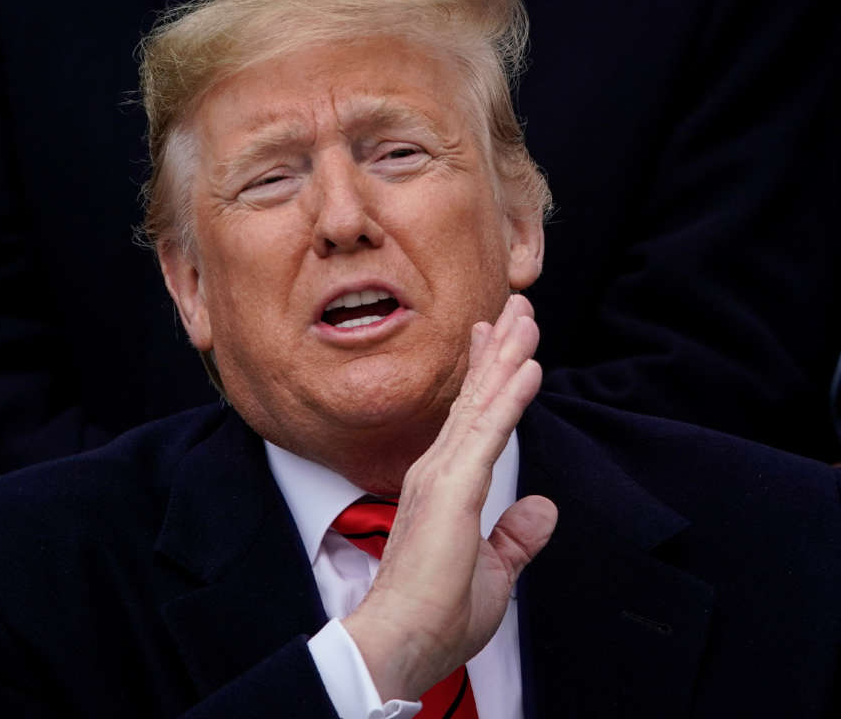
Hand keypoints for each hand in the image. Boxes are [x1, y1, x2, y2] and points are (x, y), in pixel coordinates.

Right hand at [341, 294, 557, 700]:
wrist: (403, 640)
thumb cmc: (438, 615)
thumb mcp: (494, 571)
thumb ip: (516, 537)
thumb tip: (542, 507)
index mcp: (444, 486)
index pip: (471, 420)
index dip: (488, 376)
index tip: (500, 340)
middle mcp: (438, 470)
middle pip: (475, 399)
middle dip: (500, 349)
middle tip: (518, 305)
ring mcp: (443, 476)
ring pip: (482, 404)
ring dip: (508, 357)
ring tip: (528, 316)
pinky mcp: (453, 488)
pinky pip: (488, 432)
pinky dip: (510, 397)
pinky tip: (528, 367)